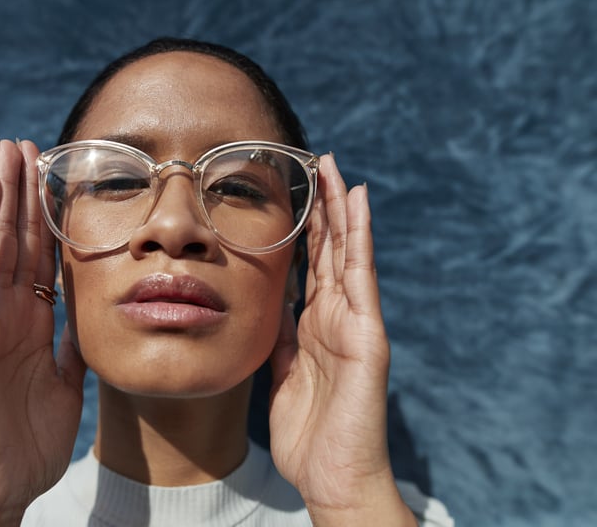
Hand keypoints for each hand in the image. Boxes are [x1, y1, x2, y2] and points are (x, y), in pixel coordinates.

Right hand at [0, 140, 85, 525]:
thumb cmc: (26, 443)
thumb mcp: (64, 382)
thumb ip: (71, 346)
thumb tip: (88, 320)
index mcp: (32, 323)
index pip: (41, 257)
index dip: (50, 218)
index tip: (59, 179)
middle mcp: (7, 313)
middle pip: (17, 240)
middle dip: (24, 193)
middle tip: (30, 146)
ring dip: (2, 196)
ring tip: (9, 151)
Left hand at [269, 154, 414, 524]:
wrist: (331, 476)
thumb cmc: (308, 434)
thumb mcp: (280, 374)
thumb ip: (278, 338)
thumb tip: (270, 305)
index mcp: (313, 326)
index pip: (310, 265)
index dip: (304, 228)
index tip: (295, 192)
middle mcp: (336, 316)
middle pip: (329, 250)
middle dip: (323, 206)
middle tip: (317, 161)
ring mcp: (354, 322)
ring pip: (346, 253)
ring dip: (340, 208)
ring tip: (335, 167)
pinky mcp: (367, 334)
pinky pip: (360, 276)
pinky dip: (358, 237)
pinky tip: (357, 202)